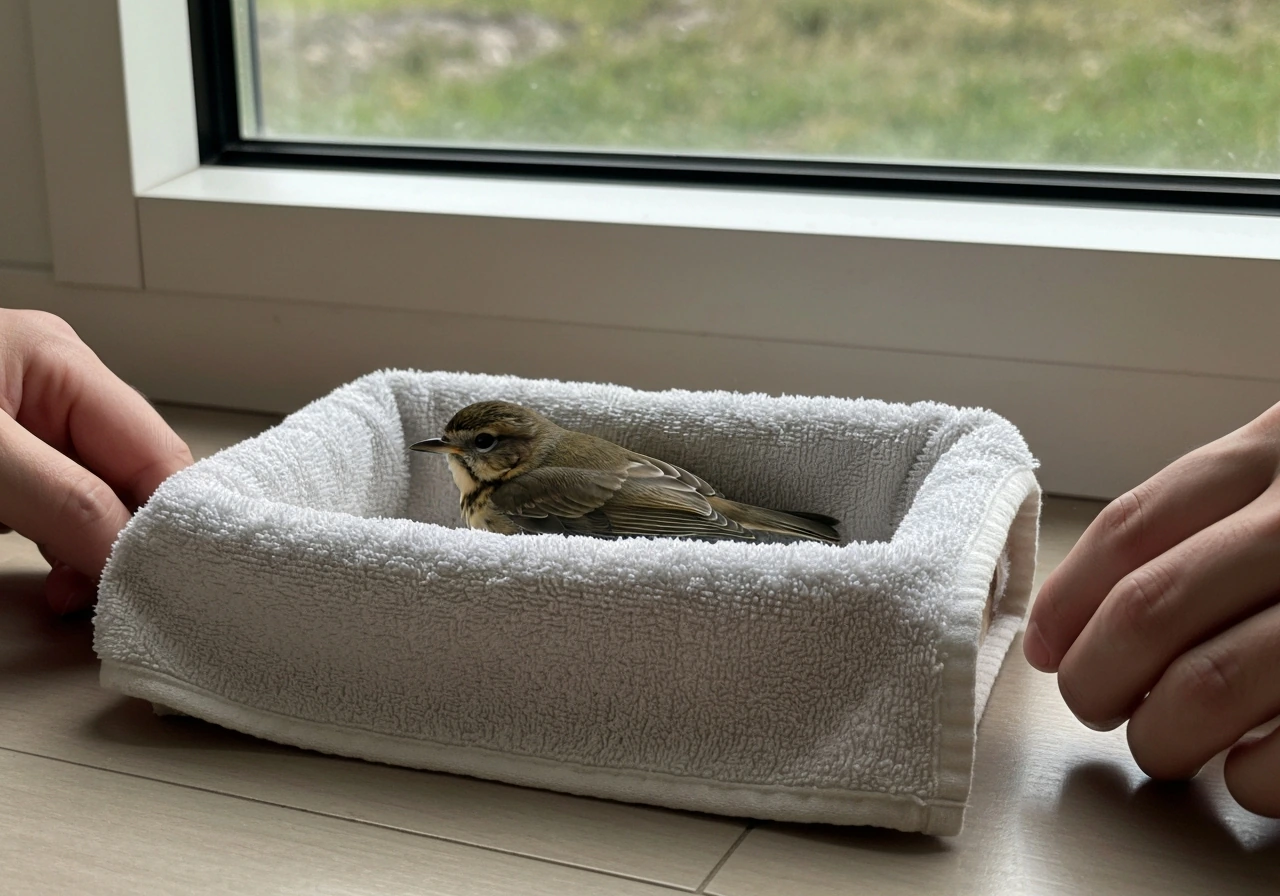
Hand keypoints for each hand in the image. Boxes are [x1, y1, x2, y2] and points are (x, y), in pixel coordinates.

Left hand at [0, 309, 191, 613]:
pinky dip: (60, 552)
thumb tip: (127, 548)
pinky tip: (53, 579)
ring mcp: (28, 432)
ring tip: (70, 596)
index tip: (174, 574)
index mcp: (62, 364)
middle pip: (130, 477)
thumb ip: (60, 496)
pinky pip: (56, 513)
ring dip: (90, 555)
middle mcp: (55, 394)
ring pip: (94, 502)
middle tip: (118, 597)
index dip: (172, 513)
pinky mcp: (5, 471)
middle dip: (127, 539)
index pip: (153, 448)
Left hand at [1024, 401, 1279, 817]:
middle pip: (1154, 607)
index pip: (1136, 526)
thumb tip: (1074, 620)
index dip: (1070, 597)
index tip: (1047, 646)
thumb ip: (1204, 521)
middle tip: (1094, 704)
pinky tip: (1245, 773)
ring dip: (1161, 733)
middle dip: (1098, 675)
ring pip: (1213, 683)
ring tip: (1161, 743)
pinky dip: (1251, 778)